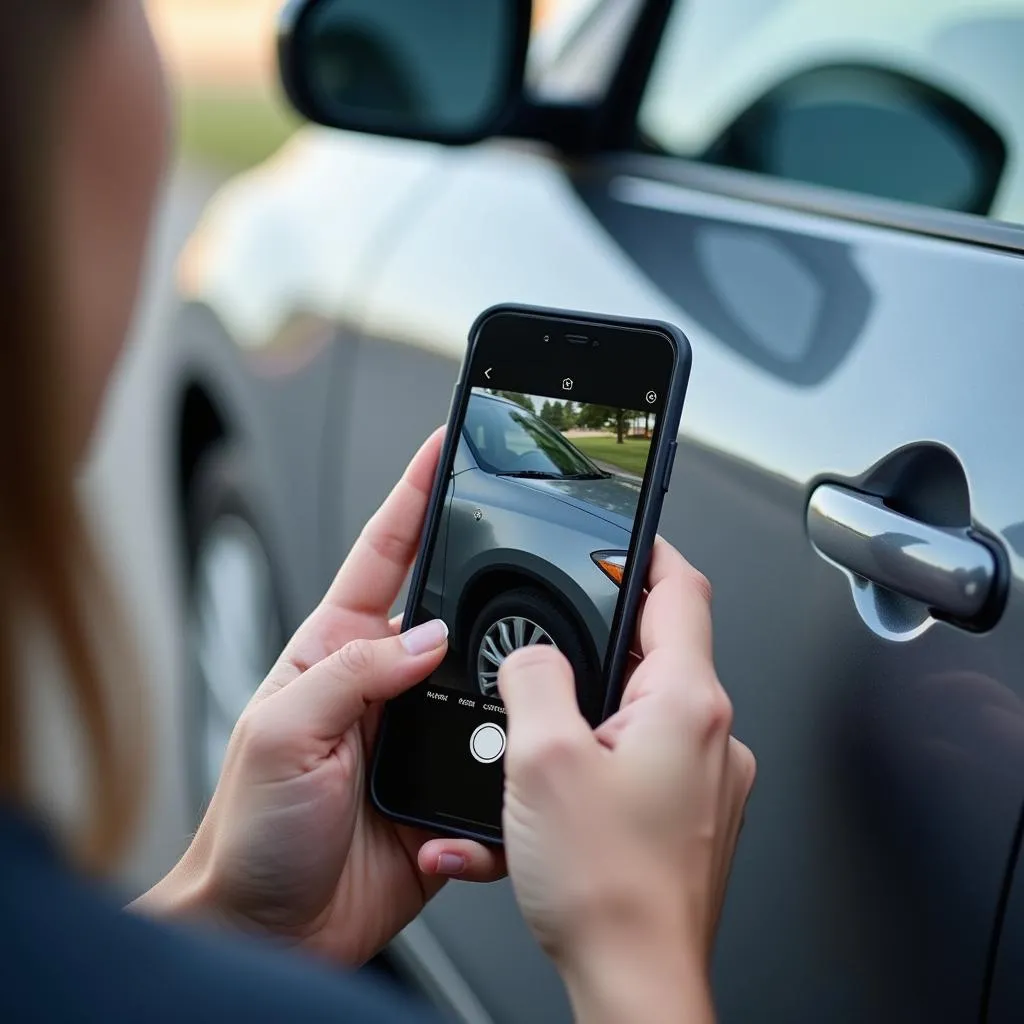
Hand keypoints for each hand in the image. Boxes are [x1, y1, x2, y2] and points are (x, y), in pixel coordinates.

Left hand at [141, 431, 504, 963]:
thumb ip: (353, 673)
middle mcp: (383, 683)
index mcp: (335, 649)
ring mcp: (420, 731)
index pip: (383, 553)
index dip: (416, 494)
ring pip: (487, 677)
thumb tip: (426, 636)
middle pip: (451, 606)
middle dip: (489, 573)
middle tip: (529, 547)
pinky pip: (496, 755)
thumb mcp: (282, 732)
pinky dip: (510, 758)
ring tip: (525, 682)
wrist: (271, 929)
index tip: (446, 447)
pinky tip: (502, 769)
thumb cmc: (250, 831)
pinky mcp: (449, 783)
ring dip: (512, 677)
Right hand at [498, 540, 754, 1021]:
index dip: (648, 550)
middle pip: (658, 650)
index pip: (680, 590)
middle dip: (602, 643)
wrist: (636, 985)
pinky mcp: (693, 814)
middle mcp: (712, 736)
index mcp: (687, 704)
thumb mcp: (541, 759)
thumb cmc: (606, 890)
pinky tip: (559, 798)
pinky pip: (646, 761)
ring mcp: (709, 779)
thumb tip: (534, 657)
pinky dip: (602, 762)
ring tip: (545, 743)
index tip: (628, 532)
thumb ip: (534, 679)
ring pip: (645, 710)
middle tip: (554, 650)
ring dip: (593, 712)